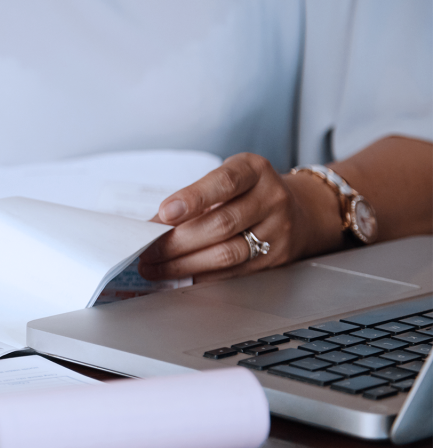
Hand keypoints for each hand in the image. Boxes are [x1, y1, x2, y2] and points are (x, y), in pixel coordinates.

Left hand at [137, 153, 341, 282]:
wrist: (300, 211)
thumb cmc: (248, 193)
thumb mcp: (225, 181)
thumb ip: (192, 198)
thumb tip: (151, 227)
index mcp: (254, 170)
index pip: (224, 182)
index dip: (193, 198)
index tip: (165, 212)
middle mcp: (271, 198)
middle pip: (221, 224)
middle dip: (177, 241)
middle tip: (147, 251)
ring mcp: (277, 230)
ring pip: (227, 253)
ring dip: (184, 264)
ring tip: (155, 268)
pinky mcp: (275, 259)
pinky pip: (233, 272)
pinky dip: (201, 277)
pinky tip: (179, 276)